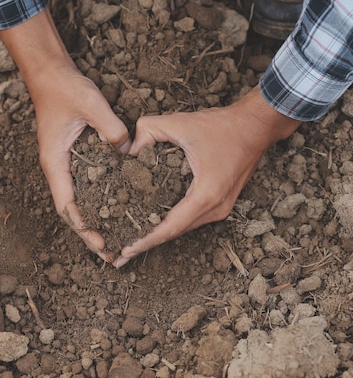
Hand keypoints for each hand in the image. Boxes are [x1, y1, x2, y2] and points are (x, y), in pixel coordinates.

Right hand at [0, 9, 129, 260]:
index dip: (84, 228)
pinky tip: (115, 207)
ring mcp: (65, 164)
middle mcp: (58, 168)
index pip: (68, 206)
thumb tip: (130, 153)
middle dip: (90, 234)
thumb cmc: (65, 89)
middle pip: (72, 211)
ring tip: (114, 240)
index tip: (101, 246)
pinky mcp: (74, 157)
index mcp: (56, 163)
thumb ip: (111, 129)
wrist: (51, 75)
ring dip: (94, 221)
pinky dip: (97, 201)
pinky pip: (85, 185)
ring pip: (78, 201)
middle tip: (112, 255)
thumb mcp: (92, 105)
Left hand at [114, 86, 299, 266]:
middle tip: (120, 254)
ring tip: (132, 242)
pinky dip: (172, 224)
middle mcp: (216, 208)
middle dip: (147, 243)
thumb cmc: (223, 126)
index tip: (124, 252)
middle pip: (175, 233)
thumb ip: (148, 130)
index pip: (170, 227)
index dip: (145, 241)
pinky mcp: (222, 204)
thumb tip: (128, 149)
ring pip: (184, 228)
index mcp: (206, 194)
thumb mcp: (180, 122)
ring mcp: (221, 209)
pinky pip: (192, 220)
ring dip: (159, 235)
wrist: (257, 126)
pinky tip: (154, 224)